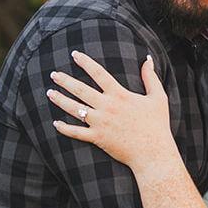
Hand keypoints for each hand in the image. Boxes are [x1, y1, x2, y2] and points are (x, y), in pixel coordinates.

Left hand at [47, 51, 174, 169]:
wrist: (153, 153)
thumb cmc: (157, 125)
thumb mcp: (158, 97)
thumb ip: (151, 77)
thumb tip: (148, 59)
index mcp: (120, 94)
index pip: (98, 73)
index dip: (85, 62)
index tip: (74, 55)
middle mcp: (107, 106)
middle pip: (81, 89)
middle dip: (65, 80)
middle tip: (53, 74)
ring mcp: (100, 123)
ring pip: (75, 109)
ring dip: (60, 100)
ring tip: (49, 93)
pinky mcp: (98, 138)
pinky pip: (77, 132)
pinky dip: (64, 128)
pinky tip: (55, 123)